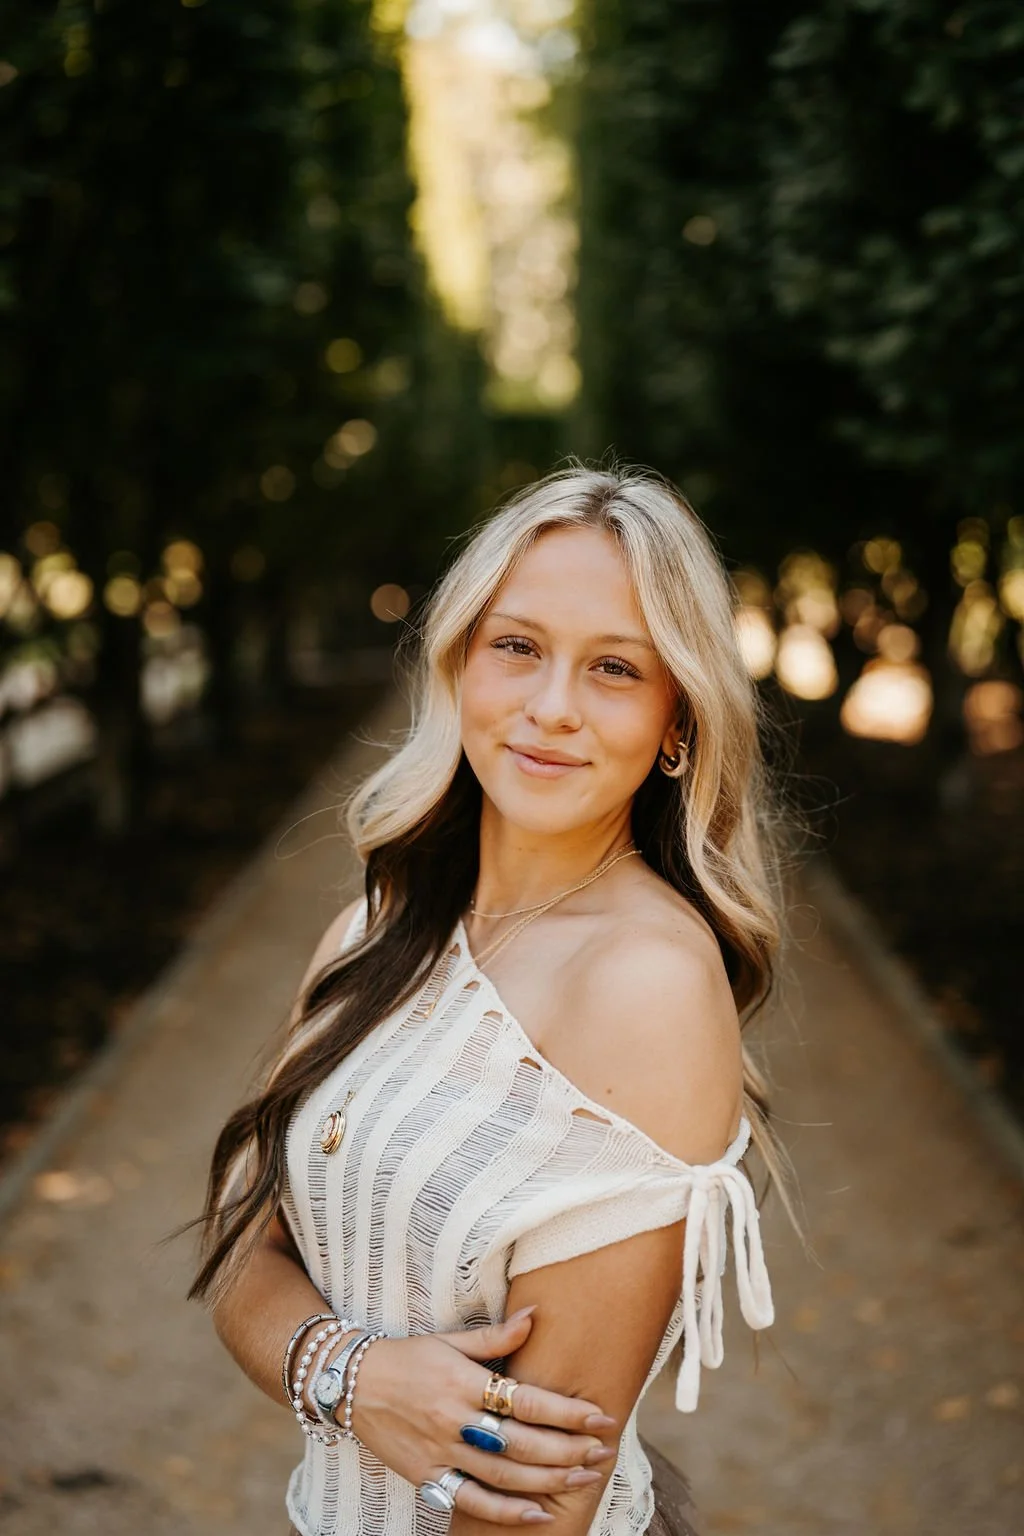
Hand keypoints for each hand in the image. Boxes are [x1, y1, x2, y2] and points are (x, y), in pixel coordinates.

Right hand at [349, 1308, 618, 1524]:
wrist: (350, 1383)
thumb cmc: (407, 1357)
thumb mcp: (449, 1340)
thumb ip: (496, 1337)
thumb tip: (536, 1315)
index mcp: (463, 1382)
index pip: (526, 1401)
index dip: (566, 1411)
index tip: (599, 1415)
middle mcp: (454, 1420)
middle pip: (522, 1443)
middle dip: (568, 1449)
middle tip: (602, 1450)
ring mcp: (440, 1453)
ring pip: (504, 1476)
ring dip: (549, 1480)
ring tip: (585, 1476)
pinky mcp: (427, 1477)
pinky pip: (471, 1500)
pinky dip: (506, 1512)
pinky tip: (538, 1513)